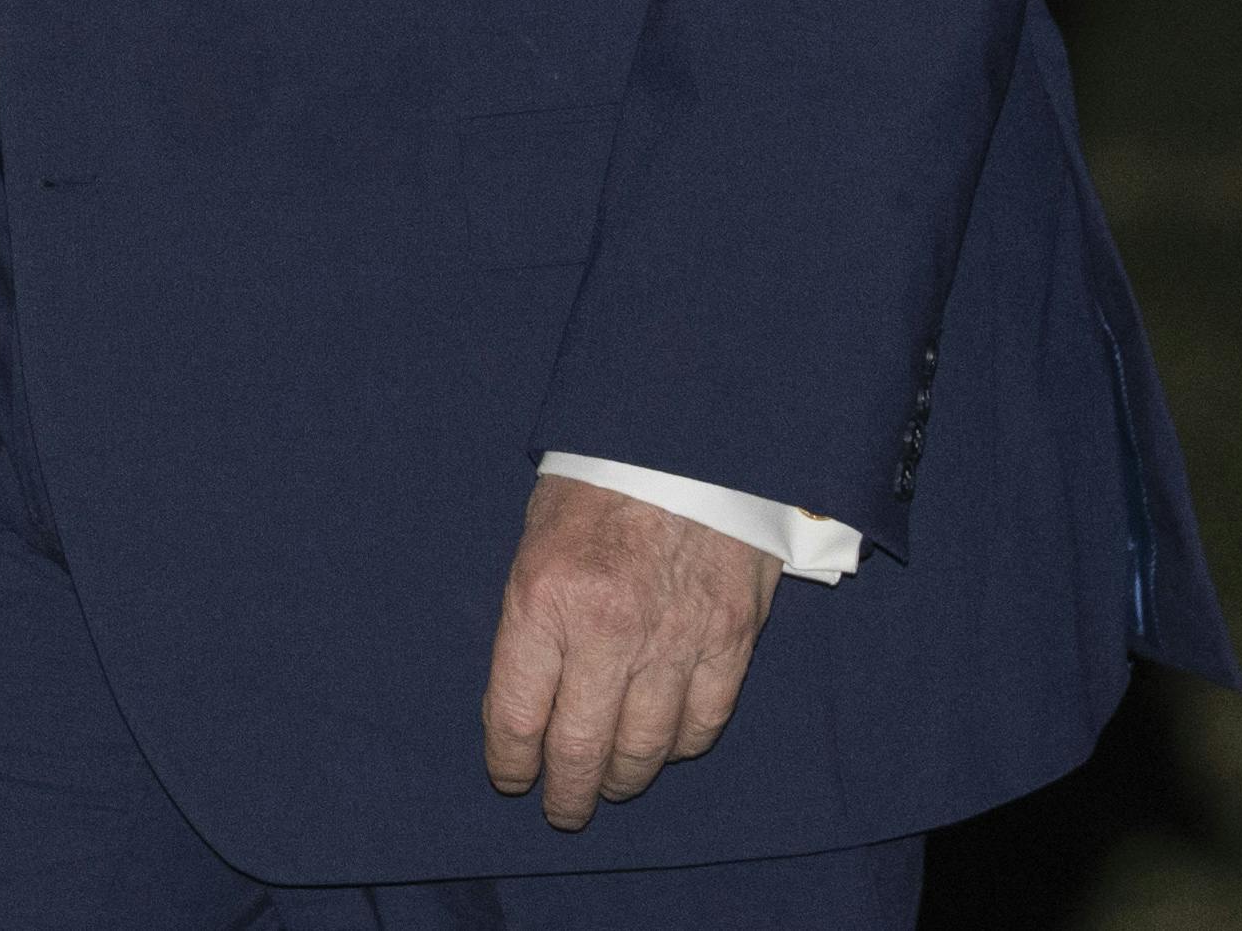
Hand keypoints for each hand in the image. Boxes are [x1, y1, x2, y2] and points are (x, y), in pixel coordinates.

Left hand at [481, 473, 781, 831]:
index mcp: (544, 598)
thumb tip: (523, 699)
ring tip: (610, 784)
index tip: (511, 776)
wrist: (691, 434)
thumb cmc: (601, 480)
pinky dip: (679, 746)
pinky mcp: (731, 638)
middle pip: (582, 749)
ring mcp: (675, 638)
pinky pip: (702, 722)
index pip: (518, 716)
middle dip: (566, 792)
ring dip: (622, 779)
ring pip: (645, 750)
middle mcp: (608, 629)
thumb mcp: (537, 538)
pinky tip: (663, 744)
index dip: (511, 762)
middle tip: (562, 807)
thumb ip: (532, 620)